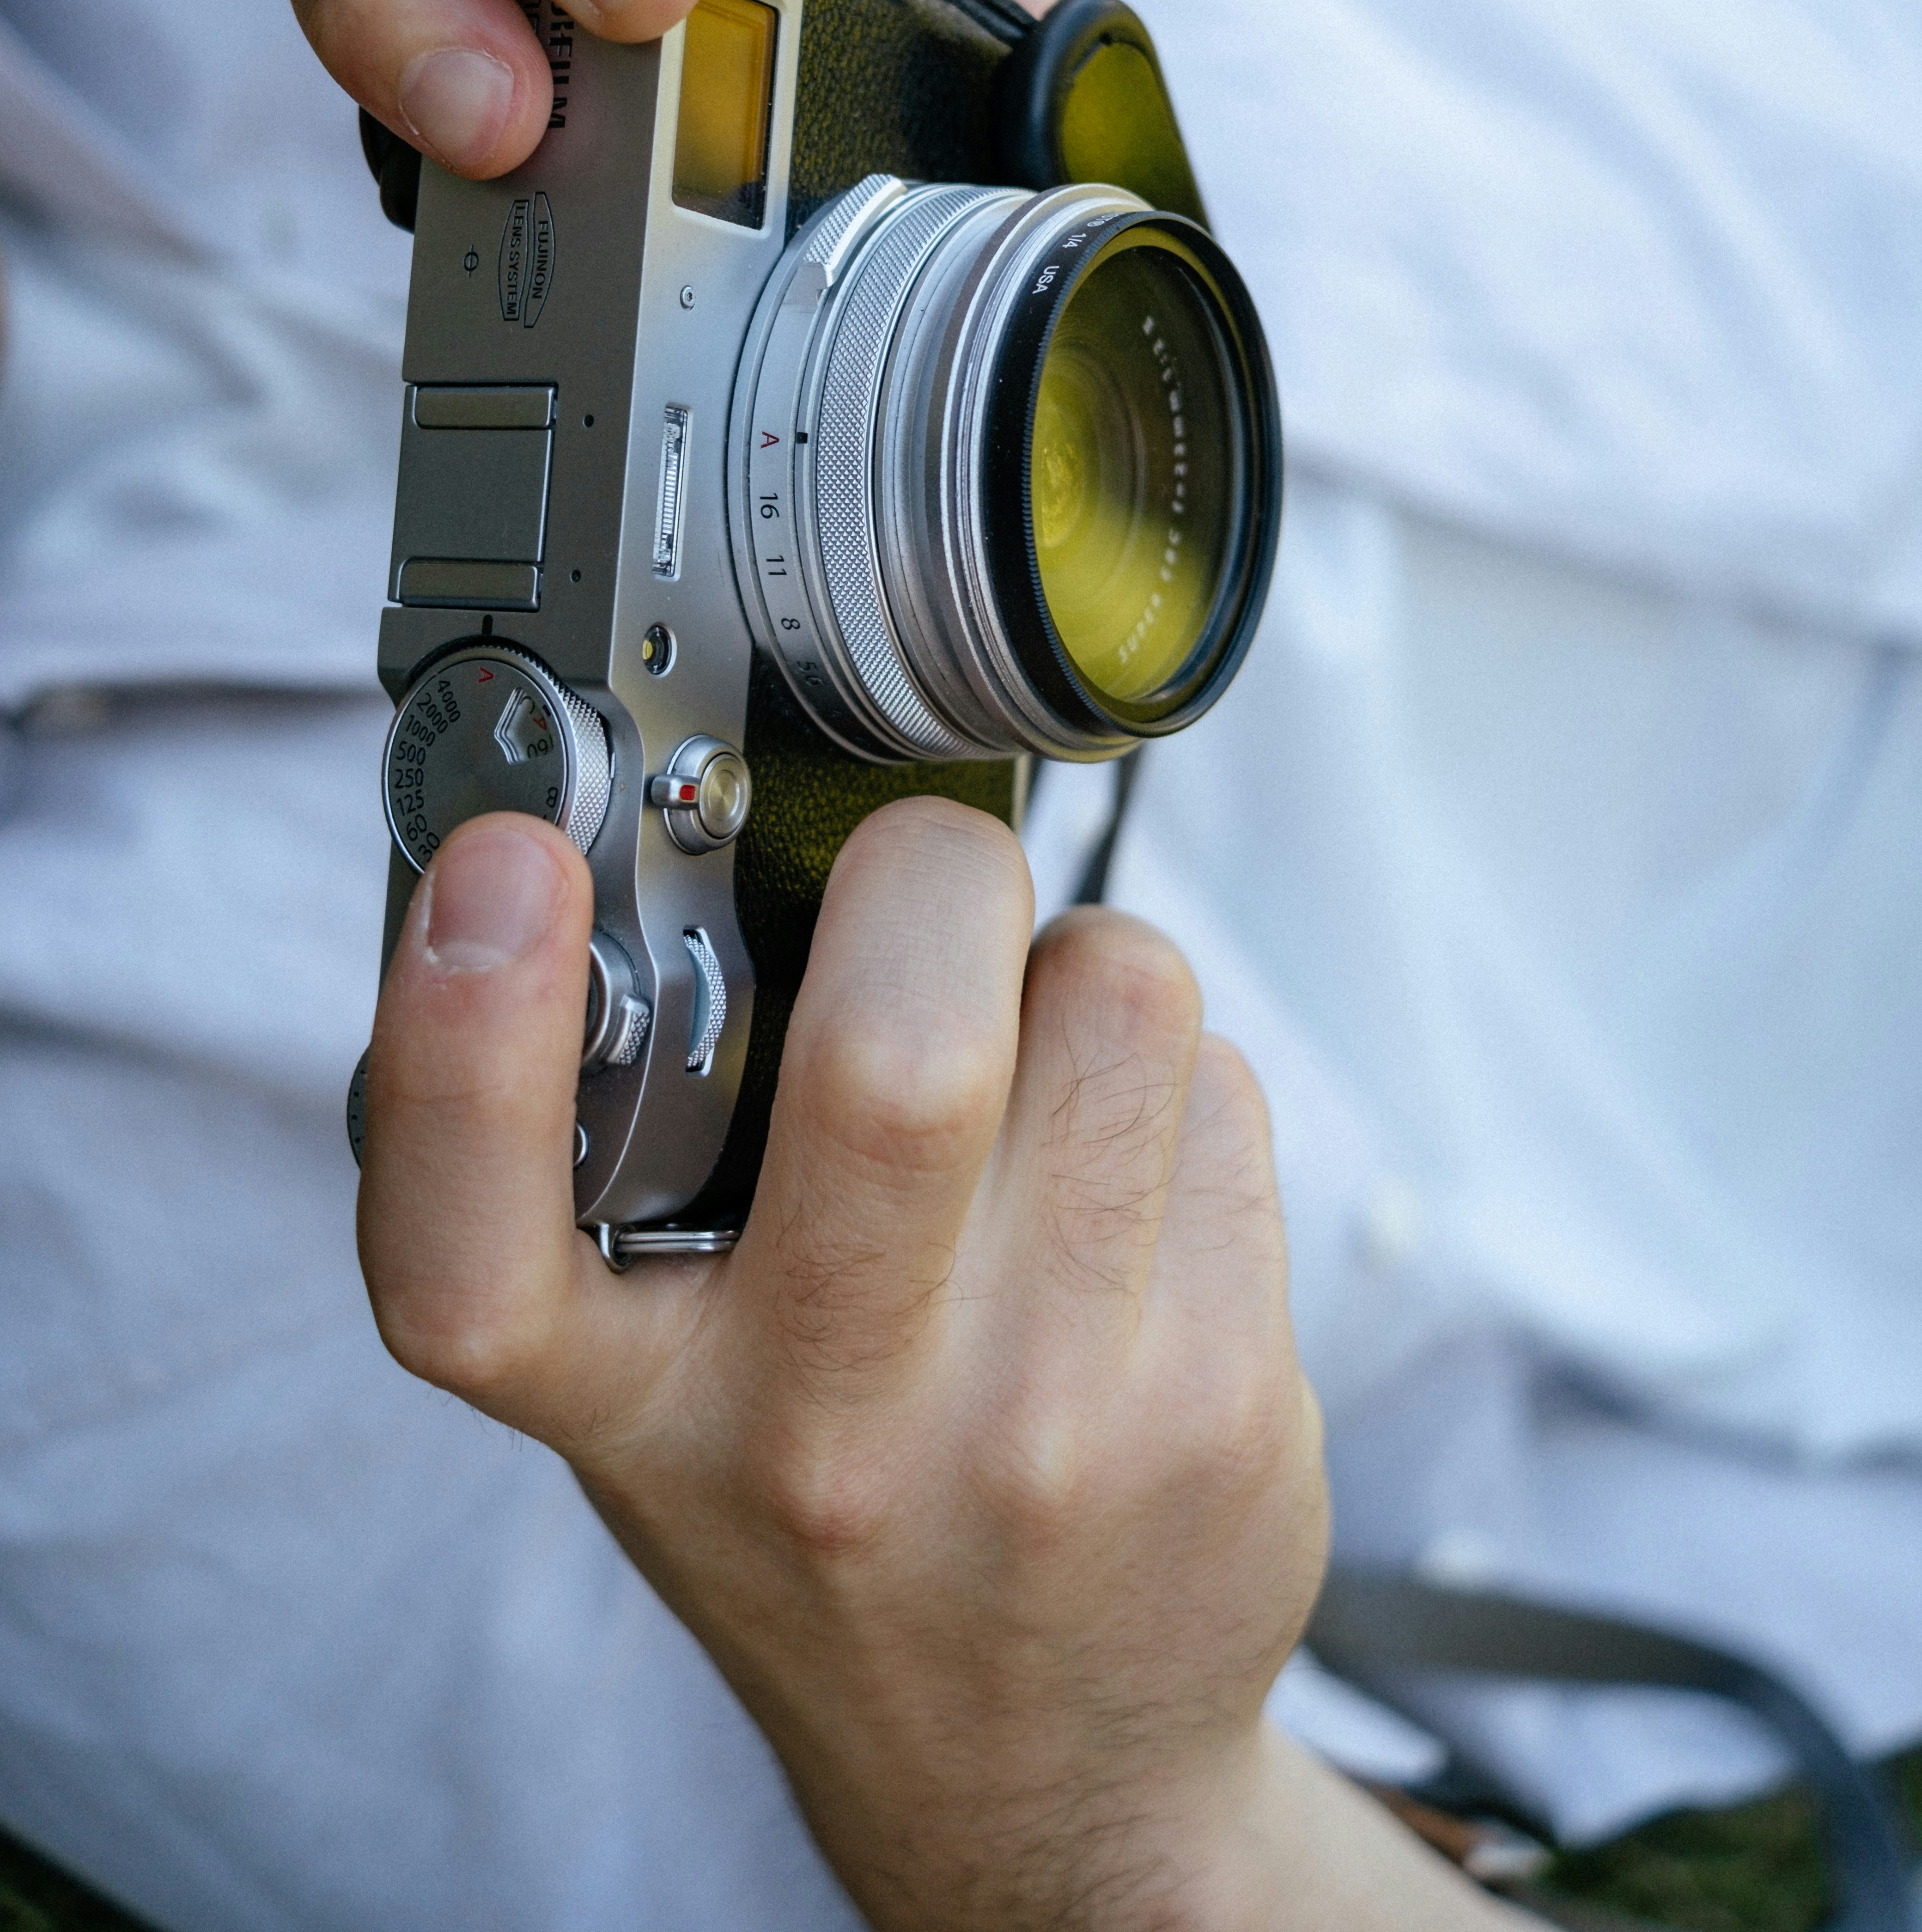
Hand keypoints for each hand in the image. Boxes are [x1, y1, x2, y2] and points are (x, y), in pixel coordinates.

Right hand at [356, 804, 1501, 1930]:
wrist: (1048, 1786)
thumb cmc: (832, 1524)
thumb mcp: (666, 1390)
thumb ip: (643, 1165)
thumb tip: (707, 858)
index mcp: (636, 1413)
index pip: (477, 1248)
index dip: (463, 1038)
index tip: (500, 871)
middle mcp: (832, 1431)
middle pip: (901, 1053)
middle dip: (927, 876)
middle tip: (917, 890)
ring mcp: (1049, 1422)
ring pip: (1115, 997)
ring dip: (1077, 967)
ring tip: (1036, 1065)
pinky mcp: (1226, 1400)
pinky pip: (1222, 1084)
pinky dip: (1174, 1076)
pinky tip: (1128, 1185)